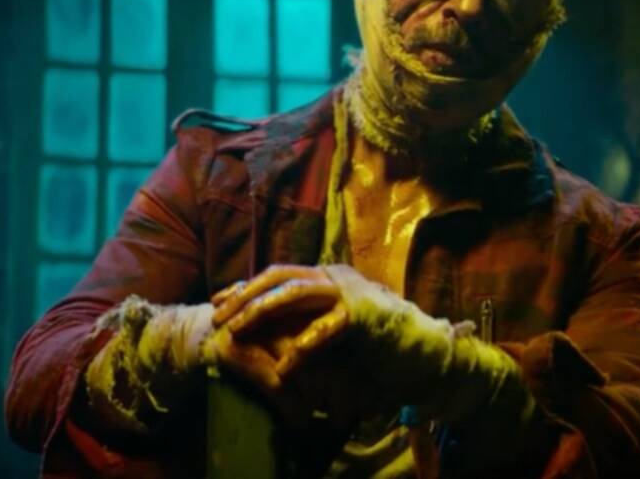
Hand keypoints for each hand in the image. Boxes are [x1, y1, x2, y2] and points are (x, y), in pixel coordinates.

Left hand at [213, 264, 528, 425]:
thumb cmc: (376, 344)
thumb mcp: (333, 327)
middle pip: (279, 277)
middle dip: (243, 296)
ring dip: (261, 311)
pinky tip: (287, 365)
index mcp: (327, 276)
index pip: (278, 274)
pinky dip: (304, 345)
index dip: (245, 287)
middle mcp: (336, 276)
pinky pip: (327, 328)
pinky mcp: (366, 316)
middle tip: (216, 317)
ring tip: (236, 331)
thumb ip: (307, 319)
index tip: (217, 301)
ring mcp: (351, 293)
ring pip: (296, 293)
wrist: (423, 353)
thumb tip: (271, 324)